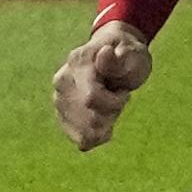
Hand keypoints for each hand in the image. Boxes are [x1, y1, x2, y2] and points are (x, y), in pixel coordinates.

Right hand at [55, 20, 152, 150]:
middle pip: (89, 119)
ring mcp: (59, 99)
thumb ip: (120, 60)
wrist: (115, 56)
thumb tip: (105, 52)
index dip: (115, 102)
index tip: (124, 91)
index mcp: (78, 62)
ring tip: (109, 103)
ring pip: (85, 133)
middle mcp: (62, 81)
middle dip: (111, 113)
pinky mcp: (62, 115)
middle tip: (117, 95)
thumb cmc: (127, 56)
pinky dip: (98, 135)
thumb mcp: (133, 54)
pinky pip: (81, 139)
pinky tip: (105, 121)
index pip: (91, 99)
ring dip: (105, 123)